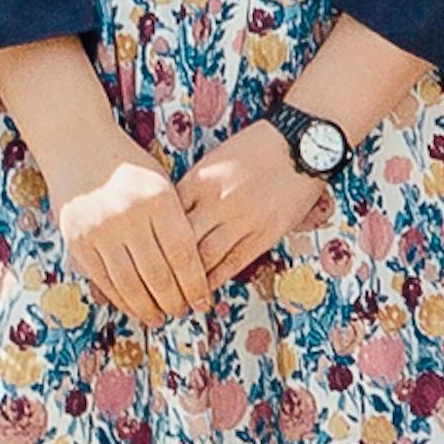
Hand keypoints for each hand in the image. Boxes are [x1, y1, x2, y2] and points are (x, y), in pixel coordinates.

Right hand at [49, 144, 194, 323]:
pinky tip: (134, 306)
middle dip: (174, 300)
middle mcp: (129, 216)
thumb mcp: (161, 183)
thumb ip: (176, 221)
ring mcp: (100, 230)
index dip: (195, 284)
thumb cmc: (128, 166)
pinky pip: (104, 280)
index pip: (183, 254)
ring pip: (130, 284)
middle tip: (183, 312)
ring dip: (148, 307)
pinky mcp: (78, 241)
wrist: (77, 145)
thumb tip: (195, 268)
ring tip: (160, 316)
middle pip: (158, 274)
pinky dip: (121, 298)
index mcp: (158, 200)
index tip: (203, 301)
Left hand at [163, 124, 330, 303]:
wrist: (301, 144)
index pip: (165, 218)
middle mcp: (216, 201)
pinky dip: (215, 278)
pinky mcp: (264, 233)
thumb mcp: (215, 160)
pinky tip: (204, 290)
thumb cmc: (257, 147)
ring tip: (176, 298)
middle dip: (164, 268)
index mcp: (200, 180)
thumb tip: (173, 216)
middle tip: (151, 287)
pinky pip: (233, 262)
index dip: (151, 242)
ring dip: (188, 282)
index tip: (142, 258)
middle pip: (180, 242)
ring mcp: (241, 219)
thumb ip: (194, 187)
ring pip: (205, 258)